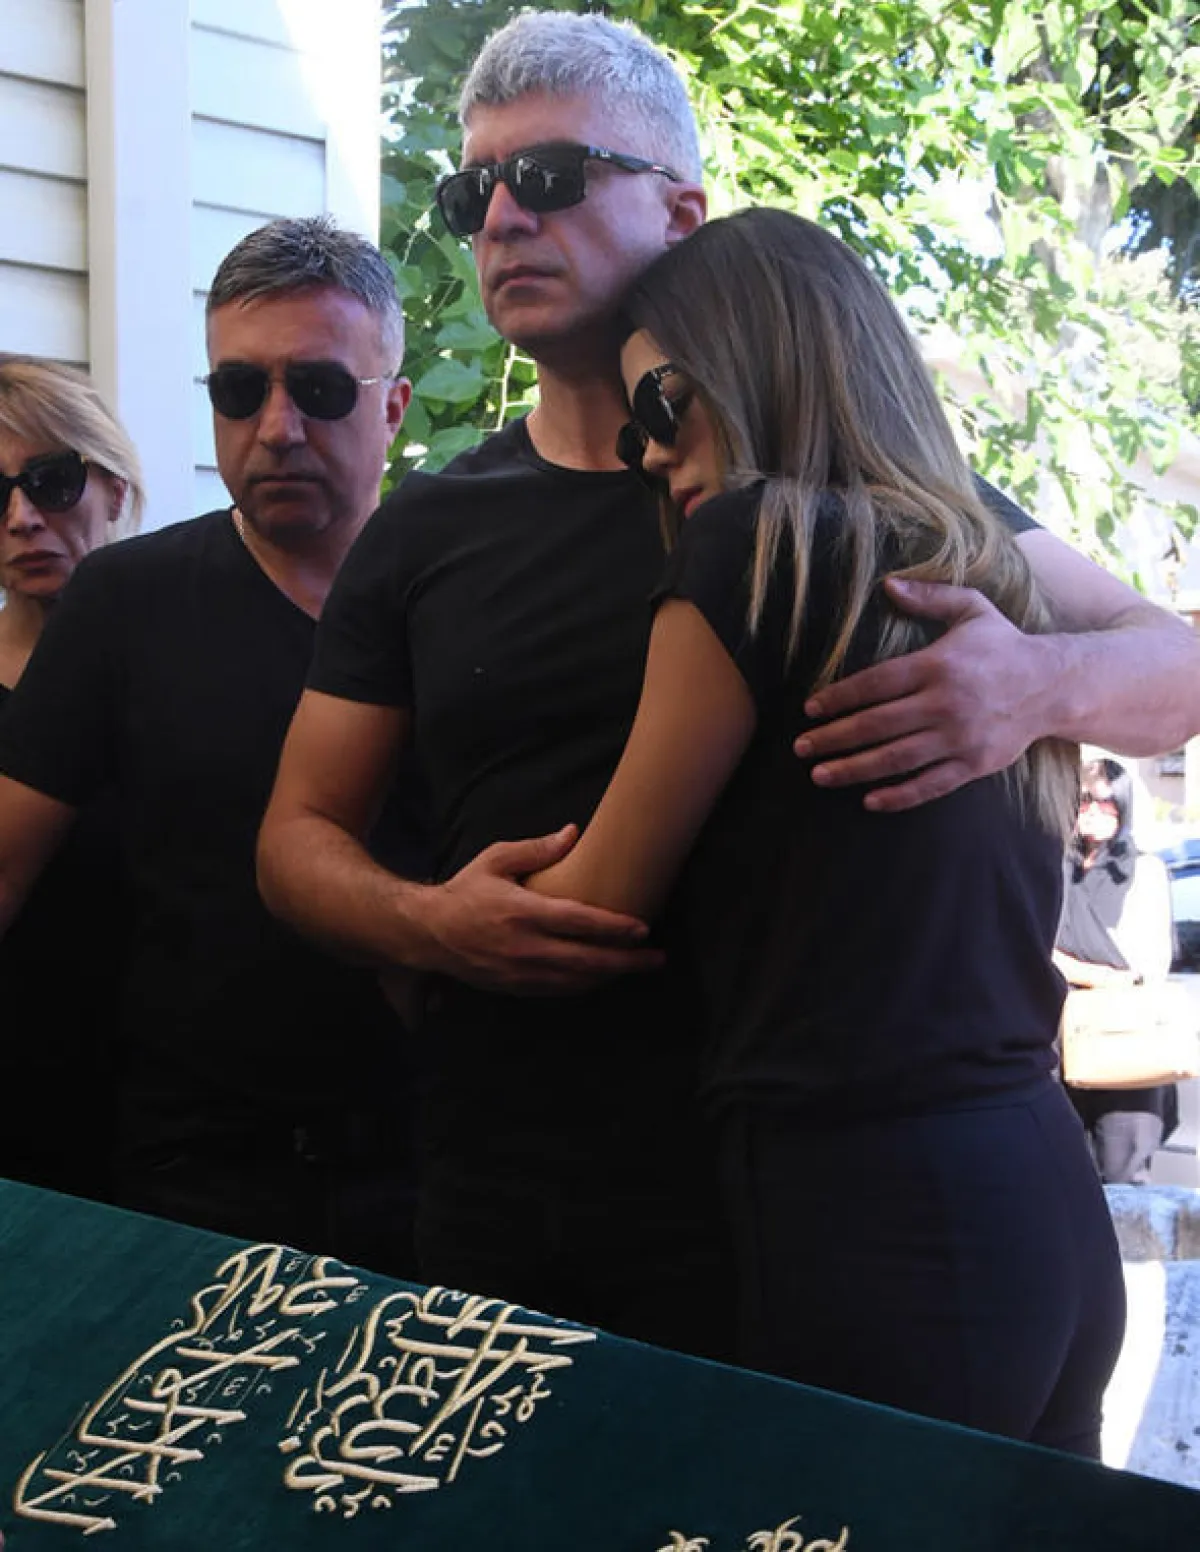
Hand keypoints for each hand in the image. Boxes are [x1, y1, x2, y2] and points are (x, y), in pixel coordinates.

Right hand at [419, 826, 662, 994]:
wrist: (429, 933)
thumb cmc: (465, 891)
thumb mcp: (495, 860)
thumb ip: (535, 849)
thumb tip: (573, 833)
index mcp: (522, 912)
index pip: (578, 922)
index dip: (613, 927)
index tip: (642, 928)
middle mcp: (525, 947)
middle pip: (586, 960)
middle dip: (625, 961)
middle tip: (656, 958)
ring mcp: (521, 972)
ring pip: (576, 981)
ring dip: (610, 976)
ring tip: (637, 967)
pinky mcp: (516, 988)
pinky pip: (559, 991)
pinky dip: (585, 985)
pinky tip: (602, 977)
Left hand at [793, 579, 1047, 811]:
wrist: (1054, 684)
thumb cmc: (1004, 645)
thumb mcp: (972, 609)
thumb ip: (930, 597)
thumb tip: (888, 584)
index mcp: (938, 665)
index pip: (876, 683)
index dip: (839, 697)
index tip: (811, 708)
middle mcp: (946, 703)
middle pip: (877, 724)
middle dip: (834, 737)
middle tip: (802, 747)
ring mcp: (960, 737)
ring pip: (897, 758)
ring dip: (854, 769)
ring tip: (821, 774)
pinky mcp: (975, 764)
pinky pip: (931, 785)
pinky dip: (899, 795)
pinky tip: (869, 800)